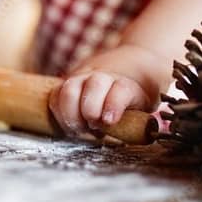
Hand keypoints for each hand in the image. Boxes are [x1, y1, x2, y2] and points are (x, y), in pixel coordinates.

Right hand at [48, 44, 168, 139]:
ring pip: (69, 89)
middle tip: (94, 127)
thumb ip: (139, 122)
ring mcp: (83, 77)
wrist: (129, 65)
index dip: (113, 104)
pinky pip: (55, 96)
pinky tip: (70, 124)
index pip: (120, 90)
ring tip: (80, 128)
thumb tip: (133, 137)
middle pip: (94, 85)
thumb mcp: (146, 107)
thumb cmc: (136, 94)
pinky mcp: (67, 82)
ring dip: (71, 114)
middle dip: (89, 110)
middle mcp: (103, 76)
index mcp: (128, 84)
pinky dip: (59, 114)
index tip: (109, 121)